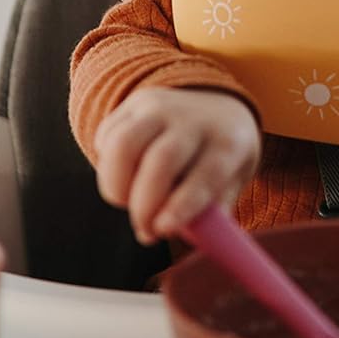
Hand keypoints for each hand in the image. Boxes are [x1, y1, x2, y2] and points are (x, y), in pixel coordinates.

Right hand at [94, 87, 260, 244]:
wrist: (217, 105)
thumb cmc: (222, 157)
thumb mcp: (232, 182)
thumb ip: (208, 213)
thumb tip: (172, 234)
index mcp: (227, 142)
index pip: (206, 174)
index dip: (182, 205)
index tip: (162, 230)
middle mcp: (194, 119)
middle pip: (161, 159)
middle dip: (144, 204)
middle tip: (144, 229)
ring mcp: (162, 106)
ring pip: (123, 144)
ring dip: (116, 184)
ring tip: (126, 201)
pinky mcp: (134, 103)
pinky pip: (107, 136)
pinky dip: (107, 165)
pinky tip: (125, 175)